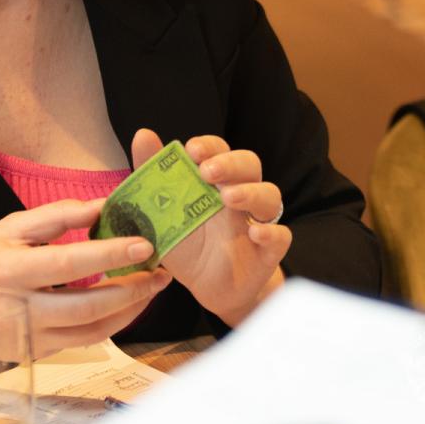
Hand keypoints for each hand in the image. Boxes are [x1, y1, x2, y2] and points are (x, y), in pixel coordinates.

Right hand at [0, 199, 171, 376]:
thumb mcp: (8, 227)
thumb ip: (57, 216)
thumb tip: (104, 205)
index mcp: (10, 270)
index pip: (70, 263)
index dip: (111, 255)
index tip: (145, 244)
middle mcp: (20, 308)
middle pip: (88, 306)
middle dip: (133, 290)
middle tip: (163, 272)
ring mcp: (27, 337)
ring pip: (91, 331)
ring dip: (129, 311)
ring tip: (153, 288)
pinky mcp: (33, 354)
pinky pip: (81, 342)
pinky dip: (110, 325)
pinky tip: (127, 306)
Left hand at [130, 128, 289, 326]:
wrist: (207, 289)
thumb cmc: (188, 244)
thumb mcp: (163, 214)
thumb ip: (152, 175)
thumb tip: (143, 134)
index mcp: (216, 182)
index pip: (220, 151)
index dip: (210, 146)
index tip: (192, 150)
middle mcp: (241, 195)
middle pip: (249, 164)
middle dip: (230, 163)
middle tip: (208, 171)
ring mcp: (258, 221)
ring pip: (270, 194)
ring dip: (251, 192)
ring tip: (228, 198)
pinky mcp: (269, 250)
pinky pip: (281, 235)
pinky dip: (271, 232)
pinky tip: (255, 232)